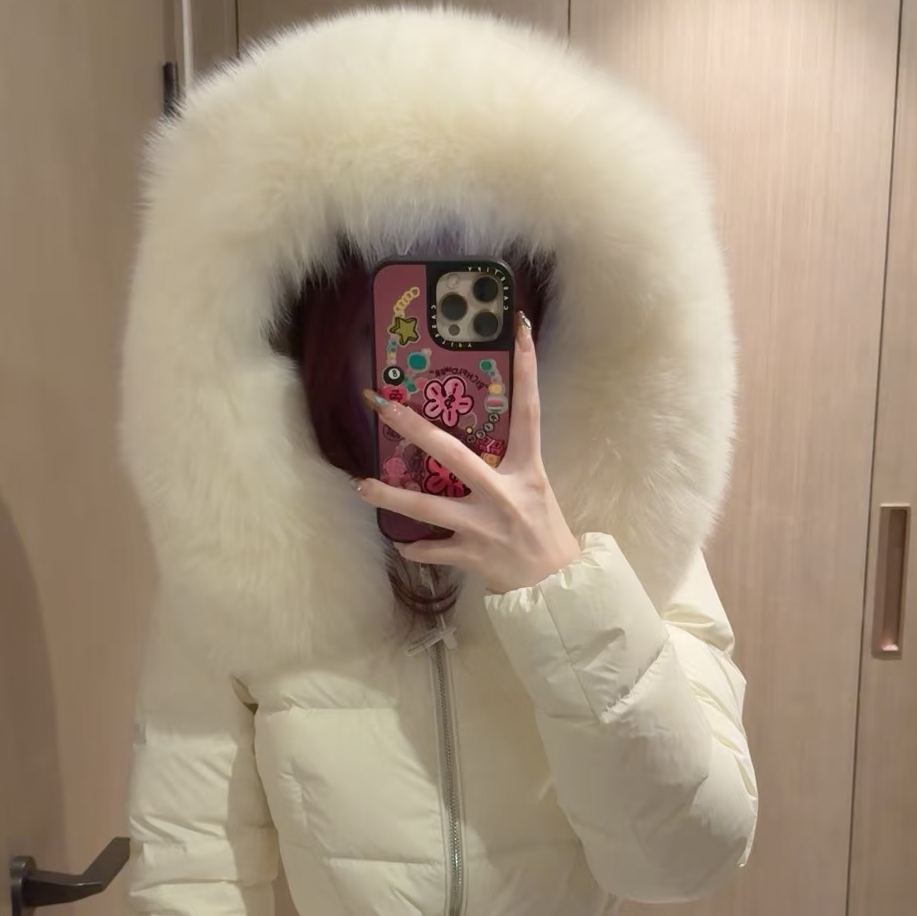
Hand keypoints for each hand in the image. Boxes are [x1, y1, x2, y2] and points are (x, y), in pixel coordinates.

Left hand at [353, 311, 582, 593]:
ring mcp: (486, 526)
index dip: (527, 370)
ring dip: (391, 496)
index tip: (519, 329)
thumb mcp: (534, 489)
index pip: (530, 411)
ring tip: (361, 485)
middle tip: (383, 406)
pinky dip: (414, 548)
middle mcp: (505, 494)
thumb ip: (506, 464)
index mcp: (528, 470)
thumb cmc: (543, 531)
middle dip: (415, 429)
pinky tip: (399, 542)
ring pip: (429, 508)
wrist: (555, 586)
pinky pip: (432, 550)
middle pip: (454, 455)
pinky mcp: (472, 555)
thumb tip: (464, 438)